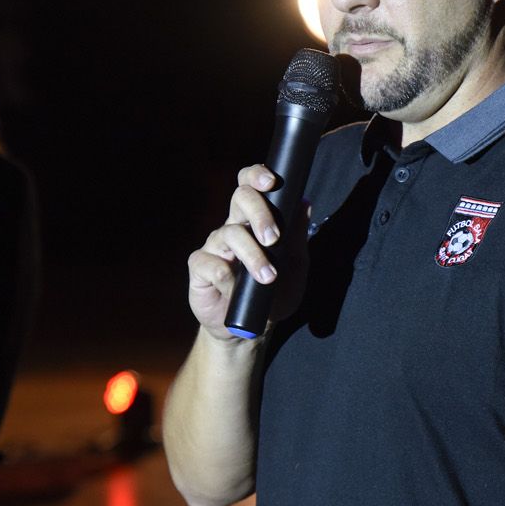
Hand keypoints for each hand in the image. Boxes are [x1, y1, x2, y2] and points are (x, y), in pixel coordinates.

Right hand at [187, 164, 309, 340]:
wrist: (252, 329)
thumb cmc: (275, 294)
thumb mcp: (296, 267)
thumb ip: (299, 236)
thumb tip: (304, 203)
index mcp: (254, 221)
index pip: (249, 186)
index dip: (256, 175)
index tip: (272, 181)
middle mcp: (232, 227)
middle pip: (239, 198)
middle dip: (259, 213)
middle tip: (274, 238)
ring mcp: (215, 247)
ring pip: (230, 233)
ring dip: (252, 254)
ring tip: (269, 276)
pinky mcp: (200, 269)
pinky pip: (211, 264)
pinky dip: (227, 278)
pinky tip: (237, 292)